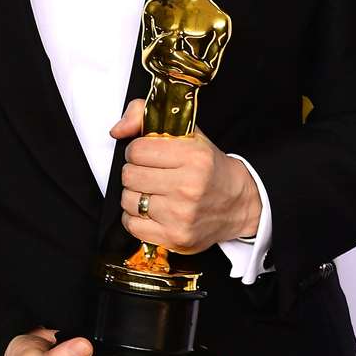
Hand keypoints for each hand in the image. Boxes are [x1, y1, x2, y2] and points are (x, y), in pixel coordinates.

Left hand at [110, 99, 260, 253]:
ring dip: (135, 195)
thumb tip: (116, 130)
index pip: (137, 150)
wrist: (238, 204)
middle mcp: (189, 186)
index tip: (148, 154)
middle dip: (135, 172)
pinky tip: (152, 211)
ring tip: (153, 192)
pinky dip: (136, 218)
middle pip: (130, 176)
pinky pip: (132, 225)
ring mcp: (181, 215)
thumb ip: (146, 117)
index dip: (138, 151)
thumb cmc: (209, 168)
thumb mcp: (187, 133)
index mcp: (194, 156)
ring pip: (128, 200)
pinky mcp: (175, 237)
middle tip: (150, 174)